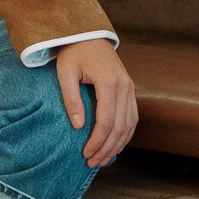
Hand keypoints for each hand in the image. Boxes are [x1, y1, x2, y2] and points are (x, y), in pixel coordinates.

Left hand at [56, 39, 137, 167]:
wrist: (87, 34)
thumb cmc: (73, 52)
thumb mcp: (65, 73)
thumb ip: (71, 99)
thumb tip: (79, 126)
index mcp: (109, 82)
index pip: (106, 121)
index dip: (97, 141)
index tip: (85, 154)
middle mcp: (125, 87)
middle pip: (120, 127)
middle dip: (107, 148)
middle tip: (92, 163)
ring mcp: (130, 88)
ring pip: (130, 125)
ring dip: (118, 145)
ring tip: (103, 159)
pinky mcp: (130, 89)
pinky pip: (132, 117)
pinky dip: (125, 134)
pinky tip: (115, 145)